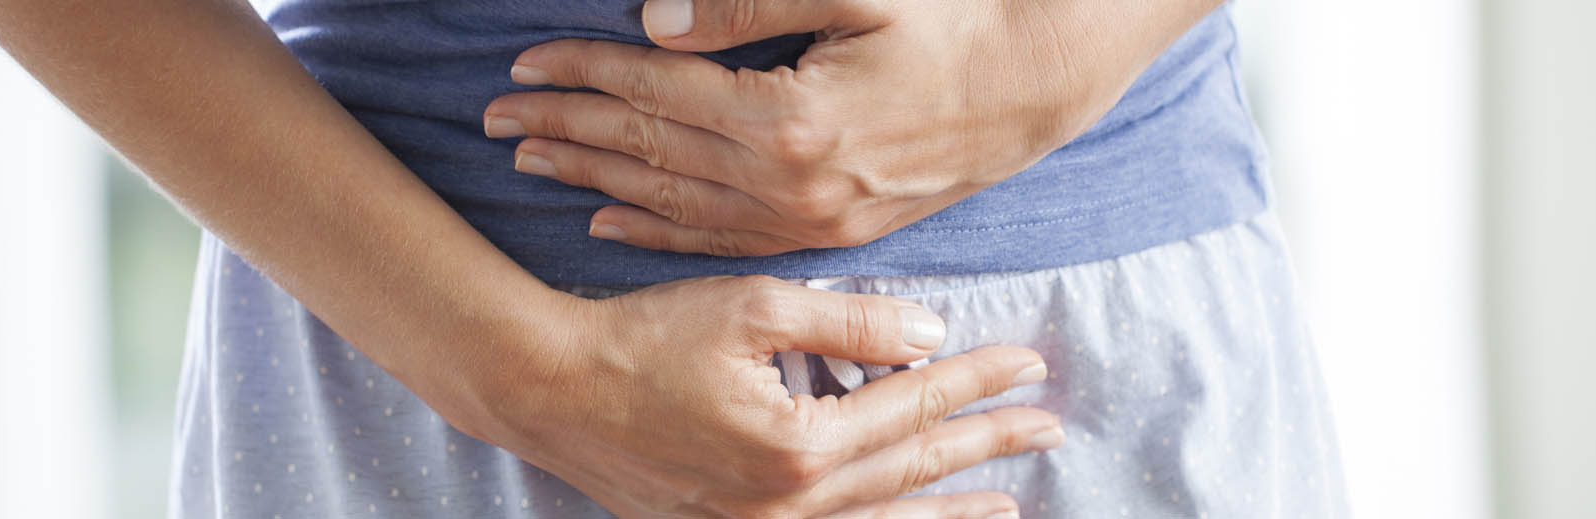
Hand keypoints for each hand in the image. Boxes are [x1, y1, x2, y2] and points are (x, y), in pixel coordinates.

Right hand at [457, 276, 1061, 517]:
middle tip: (1046, 427)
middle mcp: (787, 506)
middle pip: (910, 472)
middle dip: (984, 446)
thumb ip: (849, 324)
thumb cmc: (642, 339)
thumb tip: (932, 334)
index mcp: (798, 447)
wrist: (549, 391)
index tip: (1029, 364)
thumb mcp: (751, 308)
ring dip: (946, 508)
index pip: (912, 408)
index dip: (977, 382)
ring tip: (1005, 504)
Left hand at [484, 0, 1219, 254]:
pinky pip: (722, 241)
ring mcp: (810, 220)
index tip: (522, 65)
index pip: (656, 95)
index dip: (581, 76)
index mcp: (790, 119)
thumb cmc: (950, 19)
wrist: (1037, 82)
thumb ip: (747, 4)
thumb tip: (652, 22)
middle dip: (565, 131)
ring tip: (532, 162)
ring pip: (674, 203)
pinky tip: (611, 223)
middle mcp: (791, 184)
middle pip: (650, 154)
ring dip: (596, 180)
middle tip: (494, 119)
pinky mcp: (829, 235)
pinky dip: (659, 231)